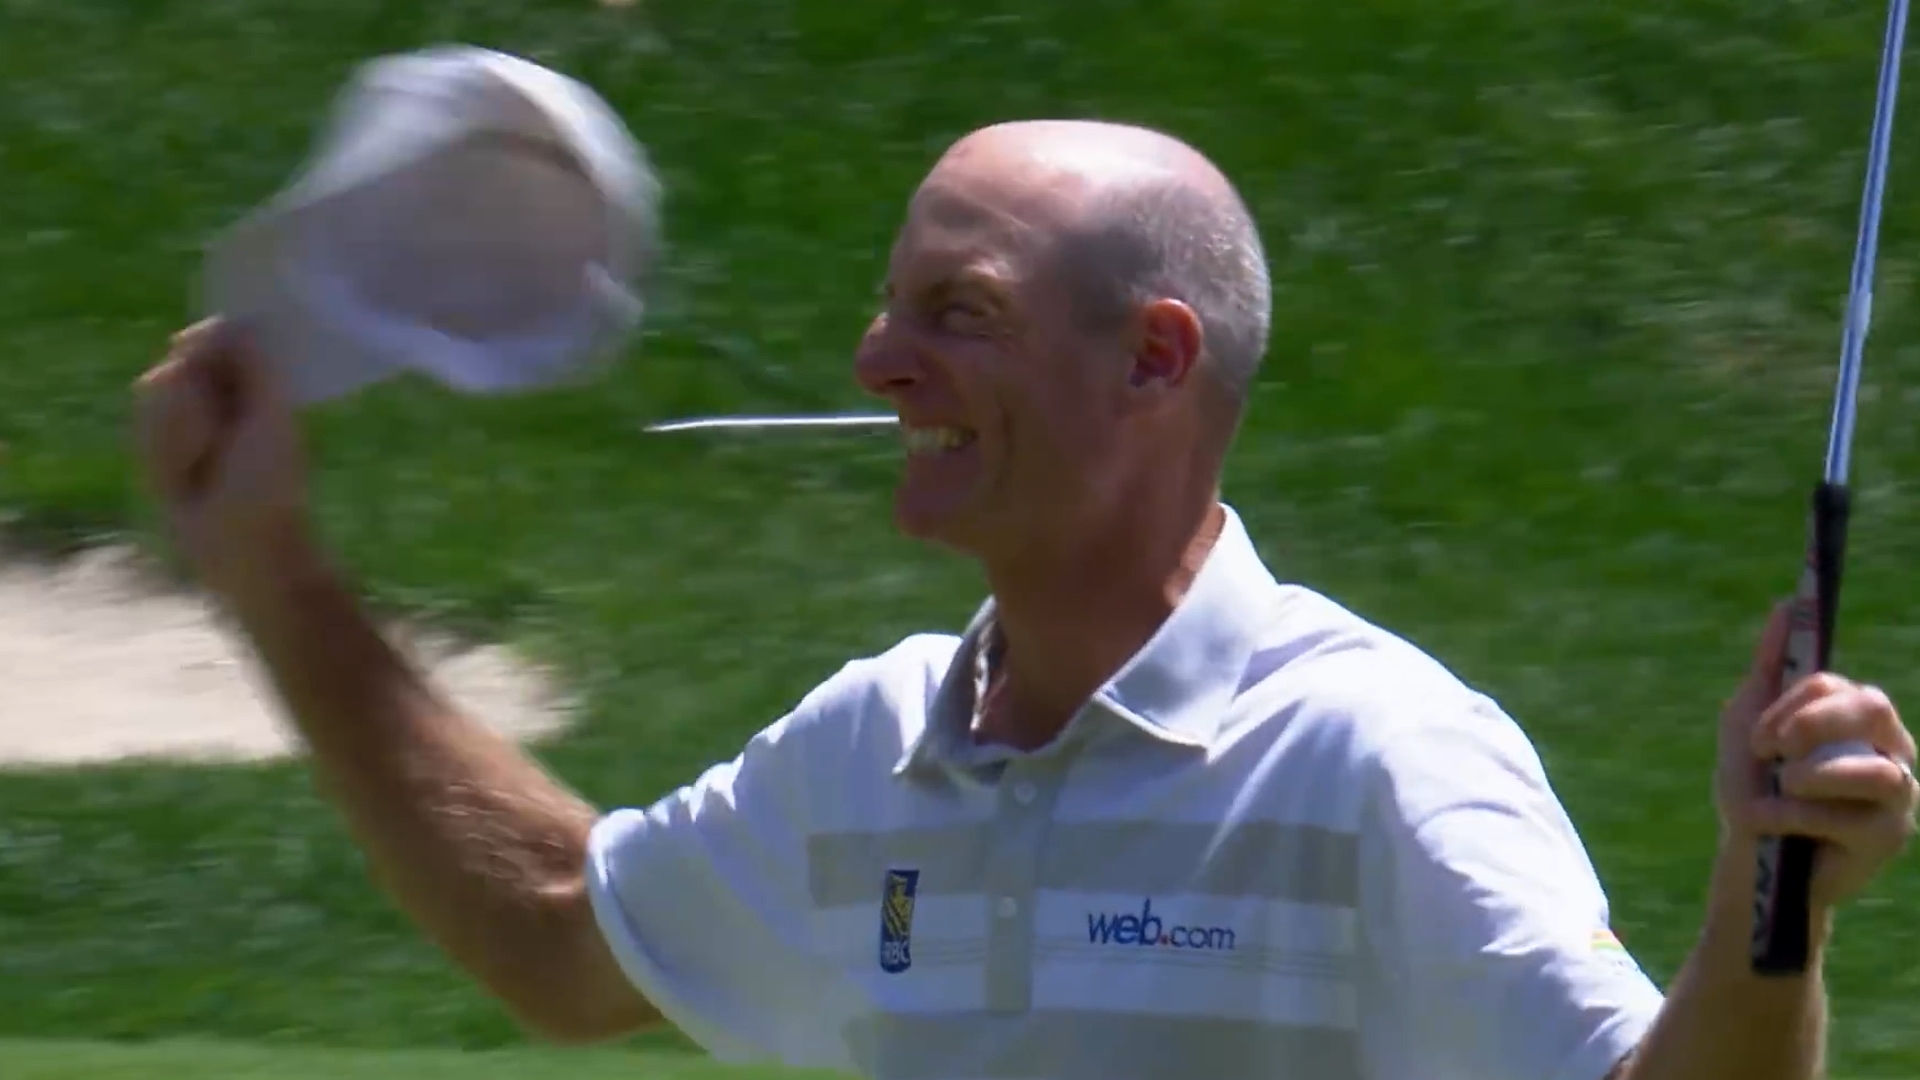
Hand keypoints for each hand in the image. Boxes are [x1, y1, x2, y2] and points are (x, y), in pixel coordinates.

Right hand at [133, 317, 316, 599]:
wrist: (240, 542)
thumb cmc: (270, 483)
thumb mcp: (273, 418)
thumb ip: (255, 366)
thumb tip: (219, 323)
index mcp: (256, 381)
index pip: (217, 334)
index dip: (203, 344)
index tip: (203, 365)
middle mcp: (220, 392)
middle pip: (180, 357)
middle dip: (192, 396)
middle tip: (219, 438)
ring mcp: (186, 417)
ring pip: (155, 388)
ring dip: (180, 429)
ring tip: (203, 464)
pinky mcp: (158, 444)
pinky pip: (144, 426)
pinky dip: (163, 450)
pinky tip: (182, 477)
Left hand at [1717, 603, 1918, 909]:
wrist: (1749, 859)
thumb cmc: (1754, 786)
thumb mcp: (1750, 723)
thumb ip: (1769, 667)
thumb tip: (1785, 604)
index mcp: (1857, 718)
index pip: (1838, 686)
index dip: (1794, 704)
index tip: (1758, 736)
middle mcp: (1888, 749)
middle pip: (1872, 707)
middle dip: (1813, 723)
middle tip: (1774, 750)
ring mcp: (1898, 795)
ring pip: (1875, 770)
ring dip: (1810, 778)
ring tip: (1781, 790)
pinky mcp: (1890, 838)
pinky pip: (1851, 818)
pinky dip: (1795, 816)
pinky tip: (1769, 821)